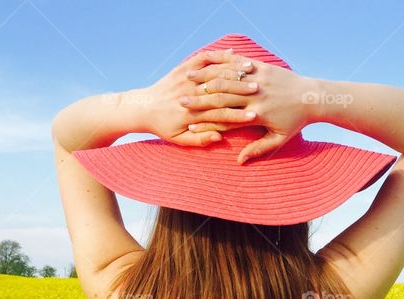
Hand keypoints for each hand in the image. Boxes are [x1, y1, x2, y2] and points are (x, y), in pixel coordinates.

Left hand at [129, 48, 260, 146]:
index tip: (255, 116)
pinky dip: (217, 55)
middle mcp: (191, 96)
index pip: (220, 116)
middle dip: (241, 92)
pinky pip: (202, 59)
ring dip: (233, 72)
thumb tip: (219, 137)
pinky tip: (232, 53)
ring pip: (214, 74)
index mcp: (192, 115)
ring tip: (252, 71)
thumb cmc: (162, 127)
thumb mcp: (180, 139)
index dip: (238, 116)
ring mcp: (186, 81)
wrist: (143, 107)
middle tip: (260, 90)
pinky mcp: (183, 69)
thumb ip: (200, 140)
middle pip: (221, 93)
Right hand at [181, 50, 317, 163]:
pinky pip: (238, 62)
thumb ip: (258, 149)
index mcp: (257, 114)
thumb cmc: (296, 122)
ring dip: (206, 78)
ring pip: (227, 76)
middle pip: (221, 96)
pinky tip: (208, 62)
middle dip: (199, 98)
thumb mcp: (278, 139)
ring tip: (188, 79)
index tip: (188, 124)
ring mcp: (259, 78)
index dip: (206, 121)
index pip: (225, 118)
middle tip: (179, 100)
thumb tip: (240, 161)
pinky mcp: (262, 66)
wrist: (312, 97)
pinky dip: (222, 62)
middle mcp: (256, 95)